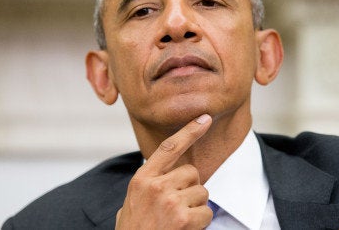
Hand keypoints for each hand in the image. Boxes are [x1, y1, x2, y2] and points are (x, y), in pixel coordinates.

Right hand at [115, 114, 212, 229]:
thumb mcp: (131, 204)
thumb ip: (148, 186)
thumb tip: (166, 176)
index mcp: (142, 179)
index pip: (169, 148)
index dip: (189, 131)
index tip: (205, 119)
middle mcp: (156, 186)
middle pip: (192, 173)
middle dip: (190, 189)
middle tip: (176, 208)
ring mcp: (171, 201)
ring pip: (202, 193)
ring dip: (195, 208)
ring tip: (177, 222)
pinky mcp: (184, 218)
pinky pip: (207, 213)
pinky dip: (200, 223)